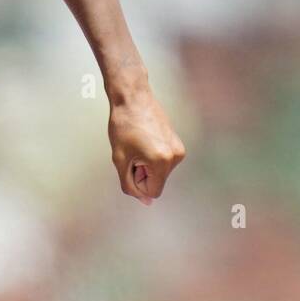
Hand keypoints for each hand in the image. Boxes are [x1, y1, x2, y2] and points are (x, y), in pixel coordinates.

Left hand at [107, 88, 185, 205]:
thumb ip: (130, 184)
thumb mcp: (120, 159)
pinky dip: (152, 157)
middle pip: (157, 182)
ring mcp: (179, 149)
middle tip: (132, 152)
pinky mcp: (177, 143)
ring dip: (146, 165)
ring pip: (160, 172)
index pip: (152, 192)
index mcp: (161, 161)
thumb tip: (145, 202)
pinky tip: (144, 141)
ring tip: (138, 145)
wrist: (133, 98)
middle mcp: (175, 156)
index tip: (130, 164)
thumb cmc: (123, 126)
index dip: (137, 183)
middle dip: (142, 173)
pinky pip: (163, 162)